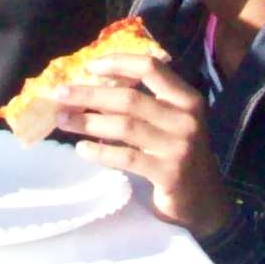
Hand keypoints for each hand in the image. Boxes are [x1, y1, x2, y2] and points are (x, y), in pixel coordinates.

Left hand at [55, 60, 230, 238]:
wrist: (204, 200)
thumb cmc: (179, 153)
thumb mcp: (169, 122)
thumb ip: (141, 104)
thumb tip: (92, 87)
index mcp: (186, 99)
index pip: (151, 68)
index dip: (118, 63)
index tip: (90, 66)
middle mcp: (186, 119)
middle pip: (129, 98)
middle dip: (90, 94)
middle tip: (60, 94)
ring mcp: (179, 147)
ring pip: (125, 126)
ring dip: (88, 121)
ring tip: (63, 120)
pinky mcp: (169, 173)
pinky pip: (127, 158)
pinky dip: (100, 152)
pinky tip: (82, 150)